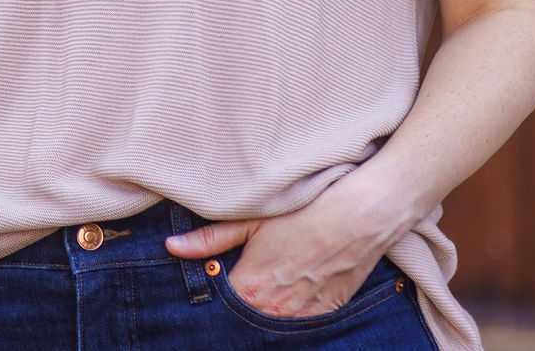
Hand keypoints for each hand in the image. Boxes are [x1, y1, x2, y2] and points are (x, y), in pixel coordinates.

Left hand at [162, 182, 391, 318]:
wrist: (363, 214)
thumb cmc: (306, 210)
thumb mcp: (253, 218)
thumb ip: (210, 238)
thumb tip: (172, 247)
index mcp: (250, 288)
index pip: (218, 307)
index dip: (211, 297)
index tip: (210, 284)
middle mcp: (274, 310)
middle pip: (244, 319)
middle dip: (236, 307)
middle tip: (241, 281)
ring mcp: (302, 315)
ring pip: (272, 324)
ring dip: (264, 310)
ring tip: (267, 284)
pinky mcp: (326, 312)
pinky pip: (301, 323)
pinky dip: (291, 312)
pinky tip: (290, 291)